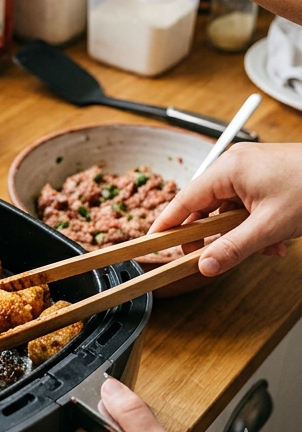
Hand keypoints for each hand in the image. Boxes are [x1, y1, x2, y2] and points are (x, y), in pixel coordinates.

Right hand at [149, 143, 301, 275]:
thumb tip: (205, 266)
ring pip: (230, 209)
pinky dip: (258, 224)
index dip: (167, 224)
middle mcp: (235, 165)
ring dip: (244, 234)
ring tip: (270, 246)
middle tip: (219, 256)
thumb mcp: (271, 226)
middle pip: (207, 207)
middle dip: (219, 235)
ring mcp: (251, 169)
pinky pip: (248, 205)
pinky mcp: (265, 176)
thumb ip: (233, 248)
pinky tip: (277, 238)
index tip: (153, 242)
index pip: (183, 200)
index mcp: (228, 169)